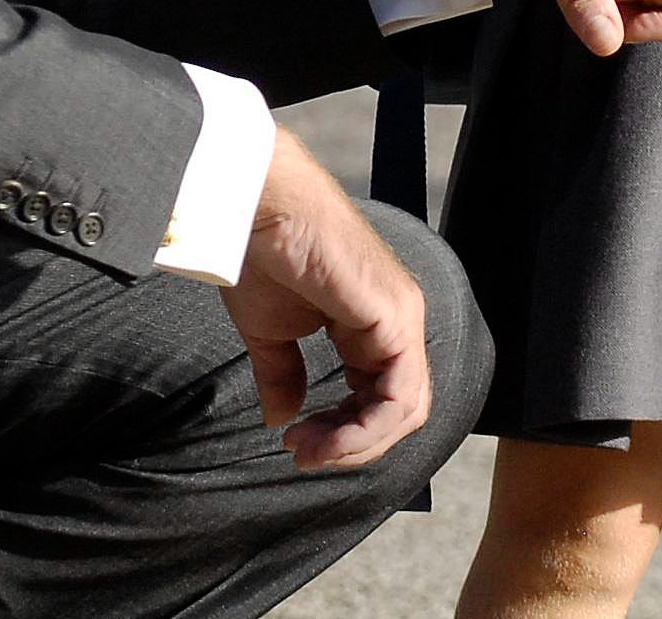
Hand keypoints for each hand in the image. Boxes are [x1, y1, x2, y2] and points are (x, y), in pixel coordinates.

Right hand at [216, 130, 431, 469]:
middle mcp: (398, 321)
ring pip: (405, 409)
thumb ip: (285, 374)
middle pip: (399, 411)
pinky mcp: (395, 317)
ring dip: (355, 444)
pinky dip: (364, 429)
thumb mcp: (273, 331)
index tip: (294, 442)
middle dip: (351, 445)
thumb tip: (282, 417)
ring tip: (308, 448)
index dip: (344, 433)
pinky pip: (398, 395)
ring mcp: (402, 318)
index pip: (381, 398)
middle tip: (302, 451)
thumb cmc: (261, 253)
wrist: (255, 209)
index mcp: (374, 323)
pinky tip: (324, 435)